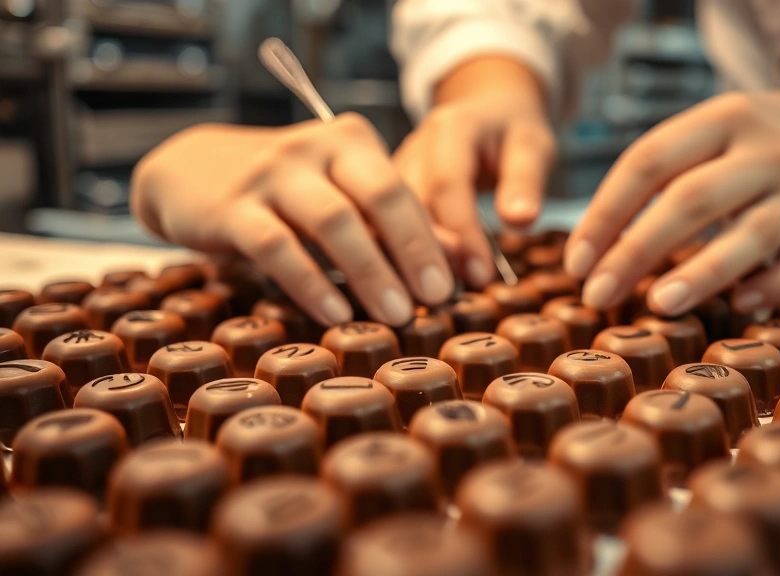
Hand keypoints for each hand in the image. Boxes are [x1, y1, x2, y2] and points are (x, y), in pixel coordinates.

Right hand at [131, 114, 453, 326]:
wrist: (188, 172)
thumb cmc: (283, 194)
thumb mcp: (340, 198)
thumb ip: (396, 224)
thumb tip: (461, 261)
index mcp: (351, 141)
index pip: (404, 190)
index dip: (433, 240)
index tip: (456, 288)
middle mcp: (316, 147)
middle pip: (379, 195)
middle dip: (414, 250)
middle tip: (436, 300)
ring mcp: (272, 174)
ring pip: (333, 221)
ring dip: (369, 271)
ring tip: (395, 315)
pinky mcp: (233, 207)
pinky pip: (278, 246)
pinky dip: (310, 283)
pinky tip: (334, 314)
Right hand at [394, 57, 555, 287]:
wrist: (485, 107)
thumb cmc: (511, 130)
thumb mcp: (532, 145)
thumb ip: (525, 180)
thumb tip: (520, 219)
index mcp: (450, 129)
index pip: (449, 184)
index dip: (463, 232)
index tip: (480, 275)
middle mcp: (413, 148)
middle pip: (405, 204)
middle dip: (420, 254)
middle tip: (441, 298)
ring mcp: (392, 170)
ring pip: (382, 218)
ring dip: (398, 260)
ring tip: (418, 301)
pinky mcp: (381, 192)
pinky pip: (378, 226)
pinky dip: (390, 258)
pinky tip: (401, 289)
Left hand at [565, 61, 779, 314]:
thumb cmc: (762, 144)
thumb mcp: (717, 132)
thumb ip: (665, 177)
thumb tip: (595, 252)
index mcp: (723, 117)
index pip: (648, 162)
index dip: (604, 215)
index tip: (576, 261)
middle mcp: (767, 150)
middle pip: (691, 200)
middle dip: (635, 251)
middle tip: (597, 295)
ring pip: (751, 235)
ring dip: (701, 273)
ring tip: (658, 306)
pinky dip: (773, 287)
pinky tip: (741, 307)